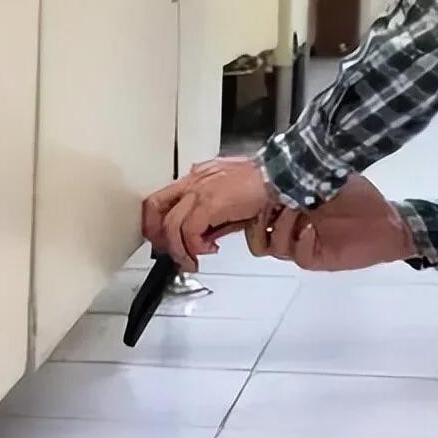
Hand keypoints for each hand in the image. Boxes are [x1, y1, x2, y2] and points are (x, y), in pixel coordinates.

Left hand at [142, 157, 272, 270]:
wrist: (281, 177)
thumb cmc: (266, 184)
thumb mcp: (234, 200)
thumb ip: (216, 215)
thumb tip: (206, 236)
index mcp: (199, 176)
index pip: (163, 197)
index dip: (157, 222)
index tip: (165, 240)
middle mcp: (194, 180)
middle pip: (156, 207)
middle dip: (158, 236)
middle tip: (171, 254)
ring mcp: (200, 190)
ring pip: (171, 224)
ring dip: (179, 249)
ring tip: (191, 261)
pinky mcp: (210, 203)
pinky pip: (189, 231)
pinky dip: (195, 247)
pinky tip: (209, 250)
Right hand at [245, 174, 415, 270]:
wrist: (388, 222)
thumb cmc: (361, 199)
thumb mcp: (333, 177)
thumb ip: (311, 171)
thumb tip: (290, 155)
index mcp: (290, 208)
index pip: (257, 211)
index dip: (252, 203)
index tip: (259, 187)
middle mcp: (291, 228)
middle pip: (255, 233)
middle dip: (260, 217)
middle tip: (273, 200)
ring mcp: (301, 244)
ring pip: (271, 245)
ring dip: (281, 226)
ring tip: (297, 209)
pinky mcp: (315, 258)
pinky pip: (297, 255)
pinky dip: (300, 241)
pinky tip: (312, 228)